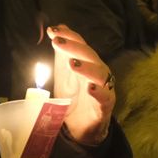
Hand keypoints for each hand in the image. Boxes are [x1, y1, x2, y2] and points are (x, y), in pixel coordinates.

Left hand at [48, 25, 114, 145]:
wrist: (82, 128)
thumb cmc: (74, 98)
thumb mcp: (63, 74)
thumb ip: (60, 54)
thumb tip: (54, 29)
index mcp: (88, 63)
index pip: (80, 45)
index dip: (69, 36)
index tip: (52, 31)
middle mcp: (98, 73)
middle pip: (90, 56)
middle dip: (74, 47)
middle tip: (57, 42)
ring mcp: (104, 89)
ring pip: (100, 74)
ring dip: (86, 67)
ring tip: (72, 64)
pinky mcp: (104, 107)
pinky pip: (105, 97)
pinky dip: (99, 92)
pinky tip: (90, 88)